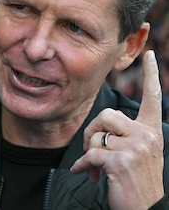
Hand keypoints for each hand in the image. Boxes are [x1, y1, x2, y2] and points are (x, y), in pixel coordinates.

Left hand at [70, 50, 163, 209]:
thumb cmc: (133, 181)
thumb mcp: (137, 153)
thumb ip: (125, 135)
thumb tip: (100, 127)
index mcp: (151, 131)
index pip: (152, 98)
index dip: (152, 75)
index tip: (152, 54)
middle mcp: (147, 136)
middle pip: (106, 114)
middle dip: (92, 132)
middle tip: (92, 150)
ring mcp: (136, 148)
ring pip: (95, 134)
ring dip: (88, 151)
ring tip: (95, 166)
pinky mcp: (121, 161)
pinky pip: (90, 154)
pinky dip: (82, 166)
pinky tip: (86, 174)